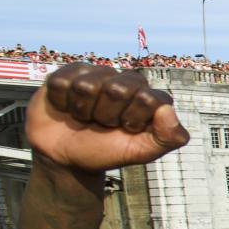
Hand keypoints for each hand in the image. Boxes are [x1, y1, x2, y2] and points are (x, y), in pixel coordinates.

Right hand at [27, 64, 189, 171]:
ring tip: (85, 117)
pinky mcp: (69, 73)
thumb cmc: (105, 151)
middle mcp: (126, 81)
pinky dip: (61, 102)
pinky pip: (61, 82)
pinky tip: (66, 108)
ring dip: (82, 110)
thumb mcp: (140, 152)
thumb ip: (168, 137)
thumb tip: (167, 110)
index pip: (148, 99)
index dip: (133, 119)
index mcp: (149, 97)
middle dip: (106, 115)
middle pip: (117, 90)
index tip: (127, 129)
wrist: (65, 156)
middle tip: (103, 124)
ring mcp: (97, 74)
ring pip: (86, 86)